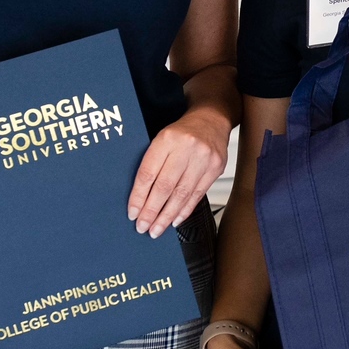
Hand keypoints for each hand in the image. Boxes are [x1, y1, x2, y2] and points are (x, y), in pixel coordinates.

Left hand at [128, 107, 231, 236]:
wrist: (211, 119)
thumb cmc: (182, 132)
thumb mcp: (161, 139)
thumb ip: (152, 163)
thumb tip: (139, 197)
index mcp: (166, 139)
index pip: (148, 174)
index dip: (138, 196)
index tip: (133, 213)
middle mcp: (186, 148)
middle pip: (165, 187)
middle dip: (152, 211)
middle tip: (143, 226)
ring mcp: (203, 159)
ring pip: (182, 194)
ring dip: (167, 216)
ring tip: (157, 229)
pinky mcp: (215, 168)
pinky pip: (197, 194)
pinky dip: (185, 210)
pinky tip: (175, 220)